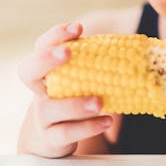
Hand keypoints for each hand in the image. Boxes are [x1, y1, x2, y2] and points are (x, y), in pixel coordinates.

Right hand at [17, 22, 111, 157]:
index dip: (56, 35)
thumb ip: (99, 65)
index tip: (78, 27)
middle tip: (68, 52)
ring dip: (75, 103)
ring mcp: (42, 115)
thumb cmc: (75, 98)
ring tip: (99, 102)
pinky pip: (64, 133)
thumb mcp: (84, 79)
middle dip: (46, 59)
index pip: (42, 46)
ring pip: (48, 108)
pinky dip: (87, 127)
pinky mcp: (51, 138)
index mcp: (47, 71)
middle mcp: (40, 90)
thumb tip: (138, 51)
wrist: (54, 137)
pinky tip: (107, 120)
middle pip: (28, 71)